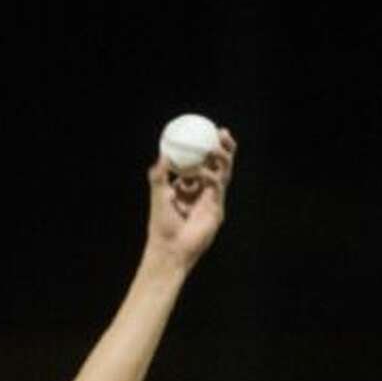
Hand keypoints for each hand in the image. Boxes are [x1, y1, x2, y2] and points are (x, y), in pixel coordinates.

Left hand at [145, 128, 236, 270]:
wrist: (169, 249)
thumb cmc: (161, 226)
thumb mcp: (158, 195)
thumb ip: (159, 175)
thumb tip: (161, 154)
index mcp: (189, 187)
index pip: (202, 162)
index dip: (205, 147)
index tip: (204, 131)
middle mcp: (203, 192)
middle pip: (218, 164)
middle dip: (223, 147)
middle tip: (220, 132)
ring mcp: (212, 200)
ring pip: (223, 173)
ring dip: (222, 157)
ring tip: (216, 145)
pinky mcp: (217, 209)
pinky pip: (218, 186)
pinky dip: (211, 176)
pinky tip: (203, 172)